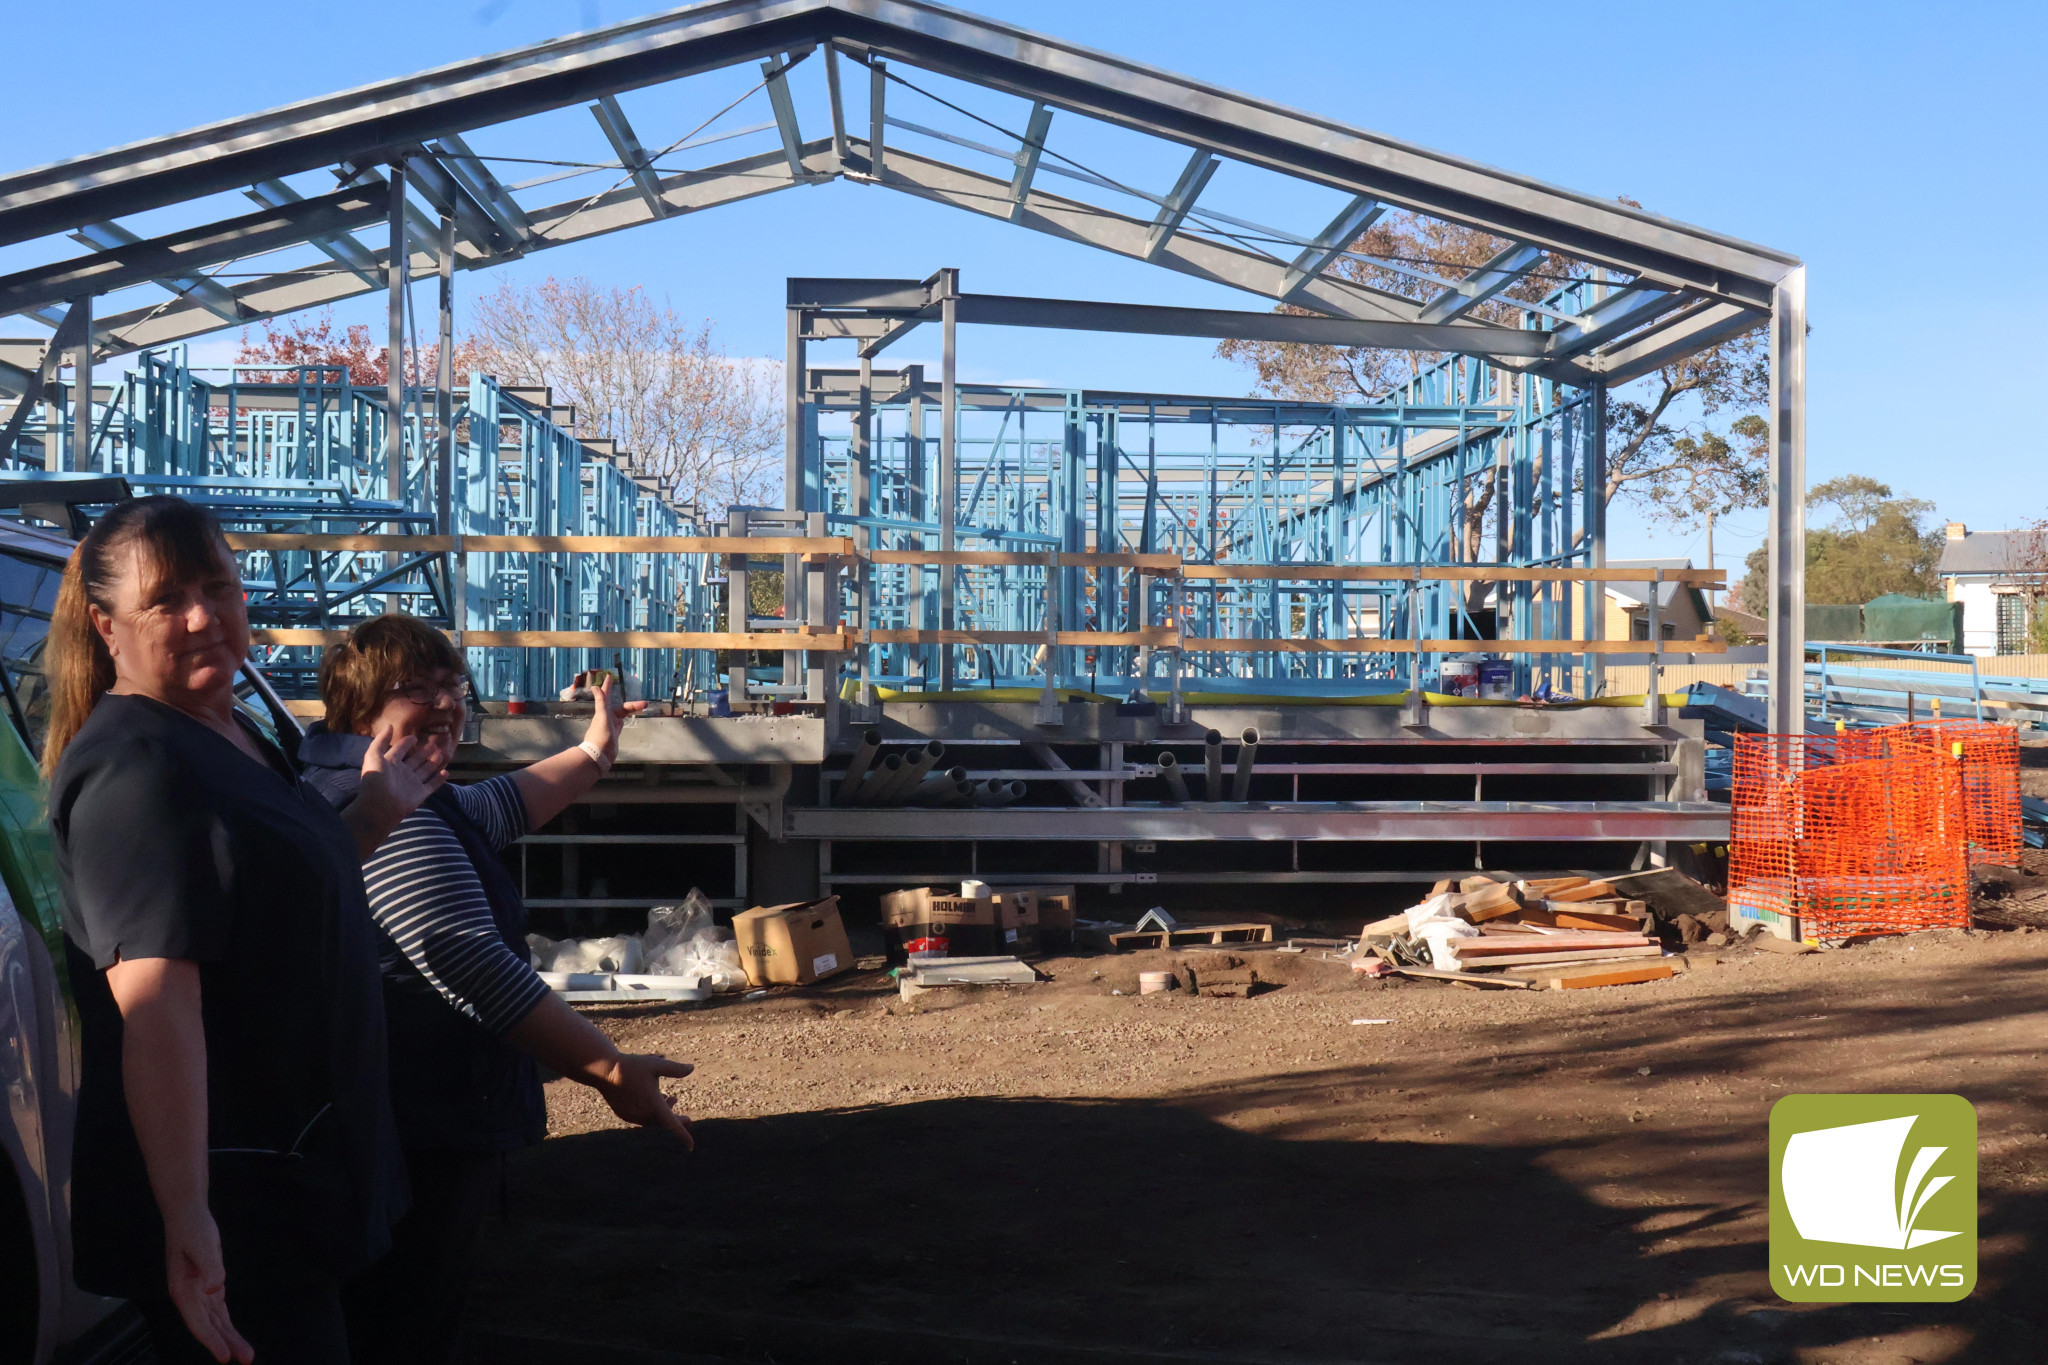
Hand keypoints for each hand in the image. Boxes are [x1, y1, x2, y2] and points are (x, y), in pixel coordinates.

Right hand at [164, 1211, 252, 1363]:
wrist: (187, 1214)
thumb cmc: (193, 1228)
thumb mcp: (203, 1244)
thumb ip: (210, 1267)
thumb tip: (215, 1290)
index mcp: (182, 1290)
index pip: (199, 1322)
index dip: (211, 1341)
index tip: (225, 1357)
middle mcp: (188, 1296)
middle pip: (209, 1327)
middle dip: (226, 1344)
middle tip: (246, 1359)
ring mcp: (198, 1292)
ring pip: (215, 1321)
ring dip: (229, 1337)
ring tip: (245, 1354)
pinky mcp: (208, 1286)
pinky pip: (218, 1311)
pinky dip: (226, 1324)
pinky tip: (233, 1335)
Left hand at [360, 723, 448, 820]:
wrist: (380, 805)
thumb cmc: (376, 778)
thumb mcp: (374, 755)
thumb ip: (381, 740)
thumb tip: (390, 725)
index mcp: (390, 763)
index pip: (400, 750)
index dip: (406, 744)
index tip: (414, 738)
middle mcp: (402, 772)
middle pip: (416, 760)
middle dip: (424, 752)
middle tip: (434, 744)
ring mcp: (412, 783)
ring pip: (425, 770)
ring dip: (433, 762)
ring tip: (441, 753)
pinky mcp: (421, 793)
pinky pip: (432, 784)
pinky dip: (439, 779)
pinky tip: (446, 771)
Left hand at [581, 674, 647, 764]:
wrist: (600, 754)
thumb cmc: (600, 734)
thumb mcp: (602, 716)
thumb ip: (600, 701)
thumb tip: (594, 687)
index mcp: (603, 711)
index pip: (606, 695)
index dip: (608, 686)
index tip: (610, 676)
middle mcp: (607, 716)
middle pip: (621, 706)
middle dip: (633, 704)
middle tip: (645, 704)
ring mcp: (611, 724)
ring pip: (624, 713)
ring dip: (633, 709)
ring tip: (644, 707)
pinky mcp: (615, 732)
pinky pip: (623, 721)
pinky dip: (628, 717)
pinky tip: (632, 716)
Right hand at [592, 1053, 695, 1147]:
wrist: (604, 1071)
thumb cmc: (631, 1066)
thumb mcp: (656, 1064)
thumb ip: (675, 1069)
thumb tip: (692, 1068)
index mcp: (653, 1104)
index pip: (672, 1124)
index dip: (682, 1135)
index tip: (691, 1146)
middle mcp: (642, 1114)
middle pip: (663, 1122)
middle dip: (676, 1120)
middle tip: (688, 1120)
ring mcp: (632, 1116)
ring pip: (652, 1120)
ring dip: (664, 1112)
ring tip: (672, 1098)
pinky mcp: (624, 1114)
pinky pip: (642, 1118)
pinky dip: (651, 1113)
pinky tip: (656, 1101)